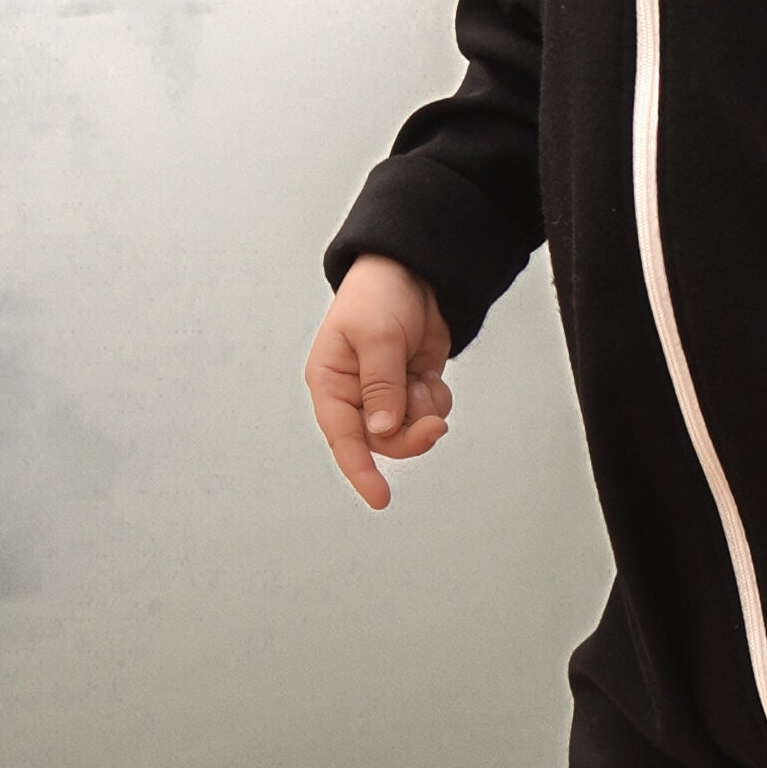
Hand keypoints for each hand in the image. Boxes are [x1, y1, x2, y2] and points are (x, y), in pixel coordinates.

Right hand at [305, 256, 454, 509]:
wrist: (414, 269)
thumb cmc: (379, 294)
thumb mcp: (377, 337)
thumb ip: (381, 385)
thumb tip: (382, 429)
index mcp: (330, 383)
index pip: (343, 437)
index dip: (360, 470)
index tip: (380, 498)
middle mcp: (354, 395)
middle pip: (382, 442)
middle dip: (411, 435)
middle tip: (435, 423)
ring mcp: (384, 394)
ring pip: (408, 431)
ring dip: (424, 412)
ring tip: (423, 378)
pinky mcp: (410, 389)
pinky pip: (427, 413)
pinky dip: (435, 400)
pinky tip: (429, 375)